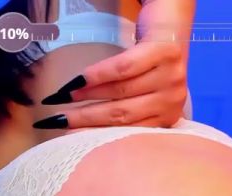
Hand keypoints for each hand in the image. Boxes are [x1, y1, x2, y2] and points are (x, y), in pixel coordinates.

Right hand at [35, 1, 191, 128]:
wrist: (171, 23)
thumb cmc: (151, 61)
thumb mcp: (141, 91)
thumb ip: (124, 109)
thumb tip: (83, 127)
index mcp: (168, 116)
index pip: (128, 131)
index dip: (96, 134)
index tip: (68, 137)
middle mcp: (173, 100)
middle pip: (122, 114)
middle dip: (85, 119)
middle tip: (57, 121)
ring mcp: (172, 76)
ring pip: (120, 91)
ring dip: (86, 96)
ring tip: (63, 97)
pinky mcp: (164, 52)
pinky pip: (123, 68)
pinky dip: (97, 75)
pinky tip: (78, 80)